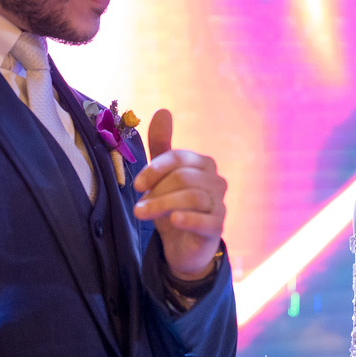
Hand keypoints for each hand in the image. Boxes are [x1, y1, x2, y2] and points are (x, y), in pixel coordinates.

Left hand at [133, 109, 226, 278]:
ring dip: (162, 205)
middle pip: (184, 178)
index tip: (136, 185)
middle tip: (138, 207)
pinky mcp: (218, 227)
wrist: (183, 246)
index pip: (178, 158)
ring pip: (192, 197)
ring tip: (142, 214)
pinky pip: (207, 220)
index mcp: (203, 164)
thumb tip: (163, 110)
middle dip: (156, 191)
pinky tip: (174, 221)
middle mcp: (216, 181)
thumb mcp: (162, 177)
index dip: (155, 169)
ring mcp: (219, 204)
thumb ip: (161, 145)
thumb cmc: (172, 205)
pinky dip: (188, 219)